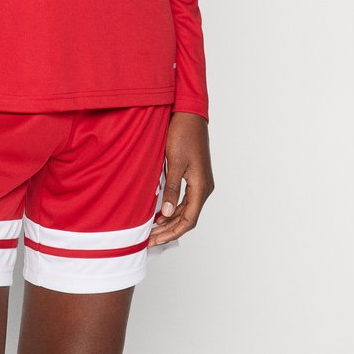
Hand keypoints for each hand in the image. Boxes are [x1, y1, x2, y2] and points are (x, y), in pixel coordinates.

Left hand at [147, 110, 213, 247]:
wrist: (189, 114)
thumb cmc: (183, 134)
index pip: (188, 220)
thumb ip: (172, 188)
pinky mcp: (195, 175)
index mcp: (201, 187)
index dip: (171, 233)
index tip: (154, 239)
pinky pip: (185, 199)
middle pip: (187, 218)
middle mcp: (203, 187)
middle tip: (149, 239)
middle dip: (169, 231)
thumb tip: (167, 214)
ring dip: (170, 221)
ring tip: (152, 229)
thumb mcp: (175, 162)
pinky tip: (160, 212)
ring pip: (186, 210)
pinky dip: (173, 209)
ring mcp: (200, 182)